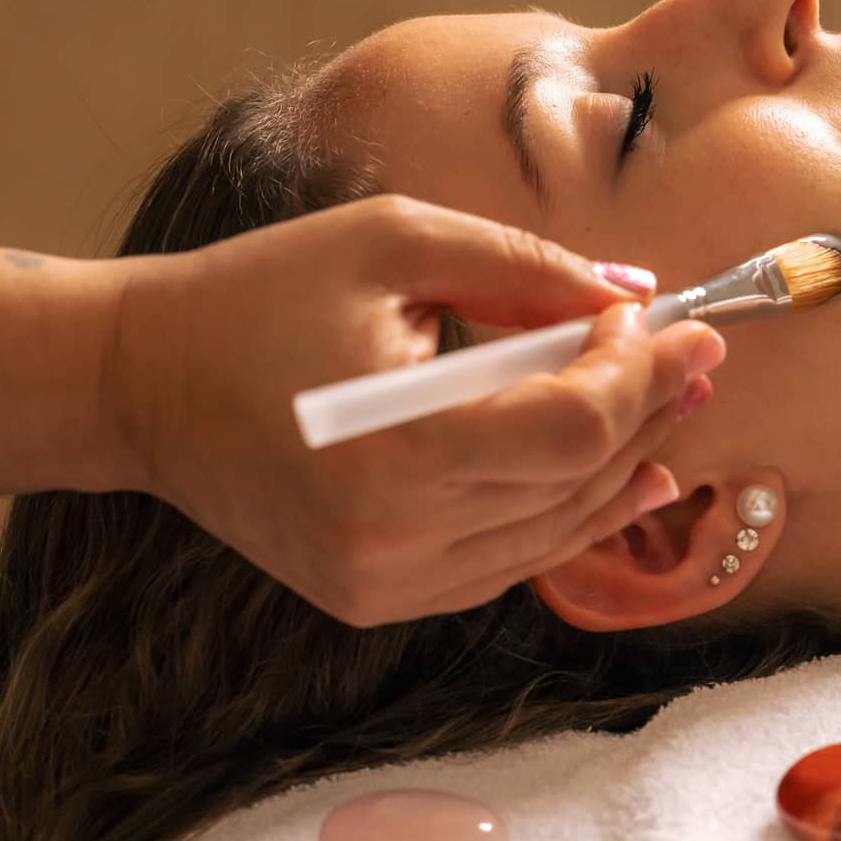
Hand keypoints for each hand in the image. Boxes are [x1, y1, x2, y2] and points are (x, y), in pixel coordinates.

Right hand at [106, 195, 725, 625]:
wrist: (145, 385)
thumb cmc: (261, 295)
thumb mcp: (394, 242)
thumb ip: (524, 269)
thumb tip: (634, 297)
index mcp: (390, 447)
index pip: (567, 432)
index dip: (638, 380)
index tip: (680, 329)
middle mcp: (392, 538)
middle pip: (573, 484)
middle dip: (646, 414)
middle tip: (696, 362)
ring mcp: (384, 582)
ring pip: (552, 535)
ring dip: (622, 471)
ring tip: (675, 413)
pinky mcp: (376, 598)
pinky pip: (506, 564)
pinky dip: (565, 517)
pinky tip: (617, 478)